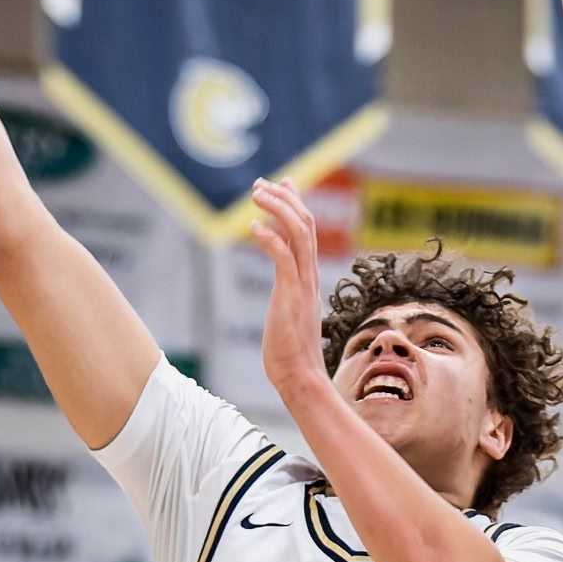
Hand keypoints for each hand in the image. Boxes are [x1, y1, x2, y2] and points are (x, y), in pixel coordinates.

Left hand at [250, 179, 328, 400]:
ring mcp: (302, 285)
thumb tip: (283, 295)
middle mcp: (308, 277)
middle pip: (305, 224)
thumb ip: (287, 298)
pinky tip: (254, 227)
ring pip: (298, 233)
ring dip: (277, 208)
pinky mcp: (291, 296)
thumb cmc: (291, 354)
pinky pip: (283, 257)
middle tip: (261, 184)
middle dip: (284, 198)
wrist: (302, 378)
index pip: (307, 232)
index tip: (282, 184)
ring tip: (256, 194)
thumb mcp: (288, 316)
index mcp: (308, 279)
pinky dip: (270, 237)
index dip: (295, 204)